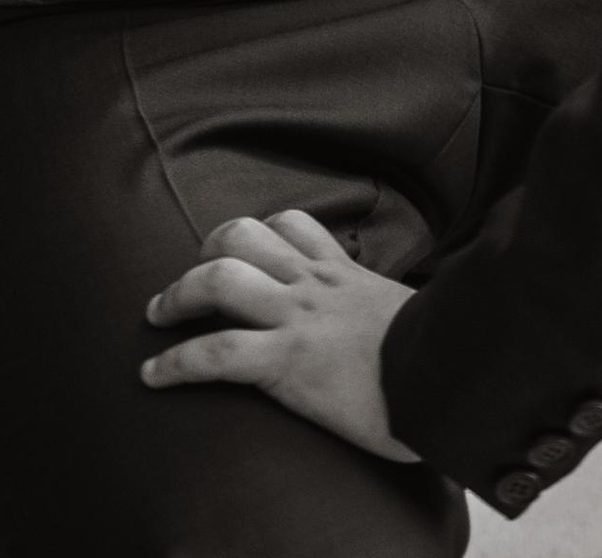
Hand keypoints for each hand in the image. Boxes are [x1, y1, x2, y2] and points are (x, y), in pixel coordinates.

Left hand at [141, 209, 417, 459]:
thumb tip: (397, 328)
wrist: (448, 376)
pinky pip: (215, 353)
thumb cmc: (438, 355)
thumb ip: (386, 311)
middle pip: (243, 235)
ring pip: (220, 279)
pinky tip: (153, 375)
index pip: (294, 225)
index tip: (239, 254)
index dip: (257, 234)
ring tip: (157, 315)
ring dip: (177, 296)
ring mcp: (297, 317)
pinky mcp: (286, 360)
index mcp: (345, 273)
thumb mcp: (408, 316)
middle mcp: (315, 283)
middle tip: (189, 281)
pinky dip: (175, 363)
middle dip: (204, 252)